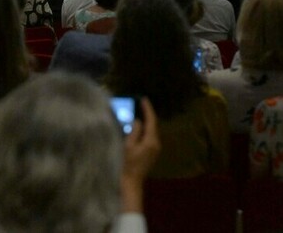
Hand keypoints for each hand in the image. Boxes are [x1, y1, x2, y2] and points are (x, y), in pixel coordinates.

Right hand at [121, 98, 159, 212]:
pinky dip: (144, 130)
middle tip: (139, 104)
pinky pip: (149, 137)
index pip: (151, 121)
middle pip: (153, 125)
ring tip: (137, 112)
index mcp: (151, 141)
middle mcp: (156, 144)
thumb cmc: (127, 164)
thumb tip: (138, 121)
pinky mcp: (151, 154)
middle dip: (146, 114)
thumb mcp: (128, 145)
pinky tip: (137, 127)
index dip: (148, 109)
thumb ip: (134, 131)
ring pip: (151, 131)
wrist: (130, 183)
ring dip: (145, 122)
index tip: (143, 99)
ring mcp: (154, 150)